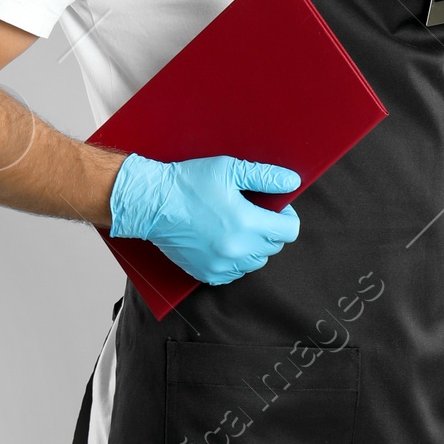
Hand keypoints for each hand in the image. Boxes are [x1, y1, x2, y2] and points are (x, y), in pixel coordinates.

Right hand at [109, 153, 300, 284]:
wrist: (152, 203)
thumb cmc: (188, 183)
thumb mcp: (229, 169)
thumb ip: (265, 176)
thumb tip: (291, 182)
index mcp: (247, 223)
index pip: (289, 231)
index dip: (286, 217)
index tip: (276, 208)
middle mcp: (237, 249)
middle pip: (273, 246)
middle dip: (269, 229)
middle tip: (251, 212)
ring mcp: (222, 265)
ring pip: (255, 262)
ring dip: (253, 246)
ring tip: (235, 226)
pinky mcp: (208, 274)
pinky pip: (235, 273)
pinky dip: (234, 260)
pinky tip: (222, 241)